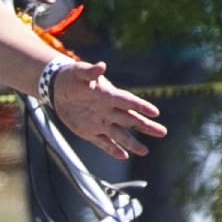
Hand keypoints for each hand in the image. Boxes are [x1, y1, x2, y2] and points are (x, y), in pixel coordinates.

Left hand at [51, 62, 166, 159]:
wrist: (58, 89)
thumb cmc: (72, 77)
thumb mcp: (78, 72)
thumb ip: (90, 71)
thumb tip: (101, 65)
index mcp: (108, 95)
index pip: (127, 102)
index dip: (140, 106)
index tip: (155, 112)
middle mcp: (108, 110)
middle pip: (130, 120)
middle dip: (146, 126)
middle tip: (163, 132)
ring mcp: (100, 122)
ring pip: (119, 134)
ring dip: (132, 143)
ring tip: (145, 151)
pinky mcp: (89, 132)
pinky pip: (103, 143)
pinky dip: (112, 149)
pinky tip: (123, 156)